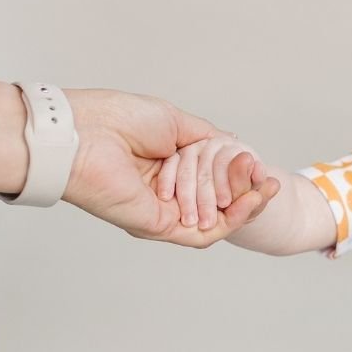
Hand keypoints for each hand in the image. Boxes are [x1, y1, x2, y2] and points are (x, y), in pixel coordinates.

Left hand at [64, 89, 278, 245]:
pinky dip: (232, 220)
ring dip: (246, 206)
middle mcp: (167, 192)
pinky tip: (249, 202)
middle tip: (268, 178)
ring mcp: (164, 212)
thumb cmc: (116, 119)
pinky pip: (205, 232)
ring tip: (265, 188)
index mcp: (168, 166)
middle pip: (220, 200)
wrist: (83, 133)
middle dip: (249, 189)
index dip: (241, 175)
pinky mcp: (160, 227)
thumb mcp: (175, 121)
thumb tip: (235, 145)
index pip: (214, 179)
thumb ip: (208, 138)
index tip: (262, 167)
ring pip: (217, 219)